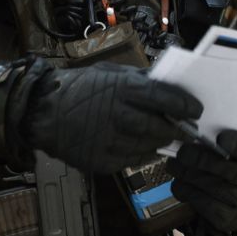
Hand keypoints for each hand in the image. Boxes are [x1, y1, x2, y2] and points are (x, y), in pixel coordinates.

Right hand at [22, 65, 203, 174]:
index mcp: (120, 89)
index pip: (162, 97)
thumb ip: (137, 80)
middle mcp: (117, 116)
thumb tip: (165, 86)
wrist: (40, 112)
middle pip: (159, 127)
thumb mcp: (107, 73)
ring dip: (161, 141)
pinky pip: (133, 160)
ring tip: (166, 135)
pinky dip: (143, 153)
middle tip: (188, 129)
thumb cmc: (76, 88)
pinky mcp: (102, 162)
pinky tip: (145, 146)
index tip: (196, 109)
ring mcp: (109, 142)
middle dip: (177, 129)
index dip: (183, 104)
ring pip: (149, 146)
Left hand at [171, 129, 236, 231]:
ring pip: (205, 184)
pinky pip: (198, 201)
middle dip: (196, 158)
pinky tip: (181, 183)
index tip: (221, 138)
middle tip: (182, 152)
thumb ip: (234, 139)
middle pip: (224, 169)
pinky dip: (184, 190)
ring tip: (174, 165)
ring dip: (183, 172)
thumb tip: (200, 132)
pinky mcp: (226, 219)